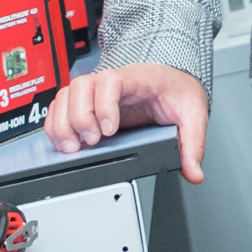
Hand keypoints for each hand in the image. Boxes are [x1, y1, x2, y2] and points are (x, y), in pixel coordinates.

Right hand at [45, 61, 208, 181]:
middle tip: (92, 141)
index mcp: (138, 79)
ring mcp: (97, 90)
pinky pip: (61, 106)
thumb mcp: (193, 114)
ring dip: (63, 122)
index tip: (109, 130)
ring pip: (66, 95)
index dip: (103, 105)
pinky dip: (57, 124)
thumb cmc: (179, 91)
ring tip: (75, 146)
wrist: (174, 81)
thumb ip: (193, 143)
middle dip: (80, 117)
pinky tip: (66, 142)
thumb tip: (193, 172)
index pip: (111, 81)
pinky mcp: (88, 102)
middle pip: (81, 86)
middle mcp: (113, 81)